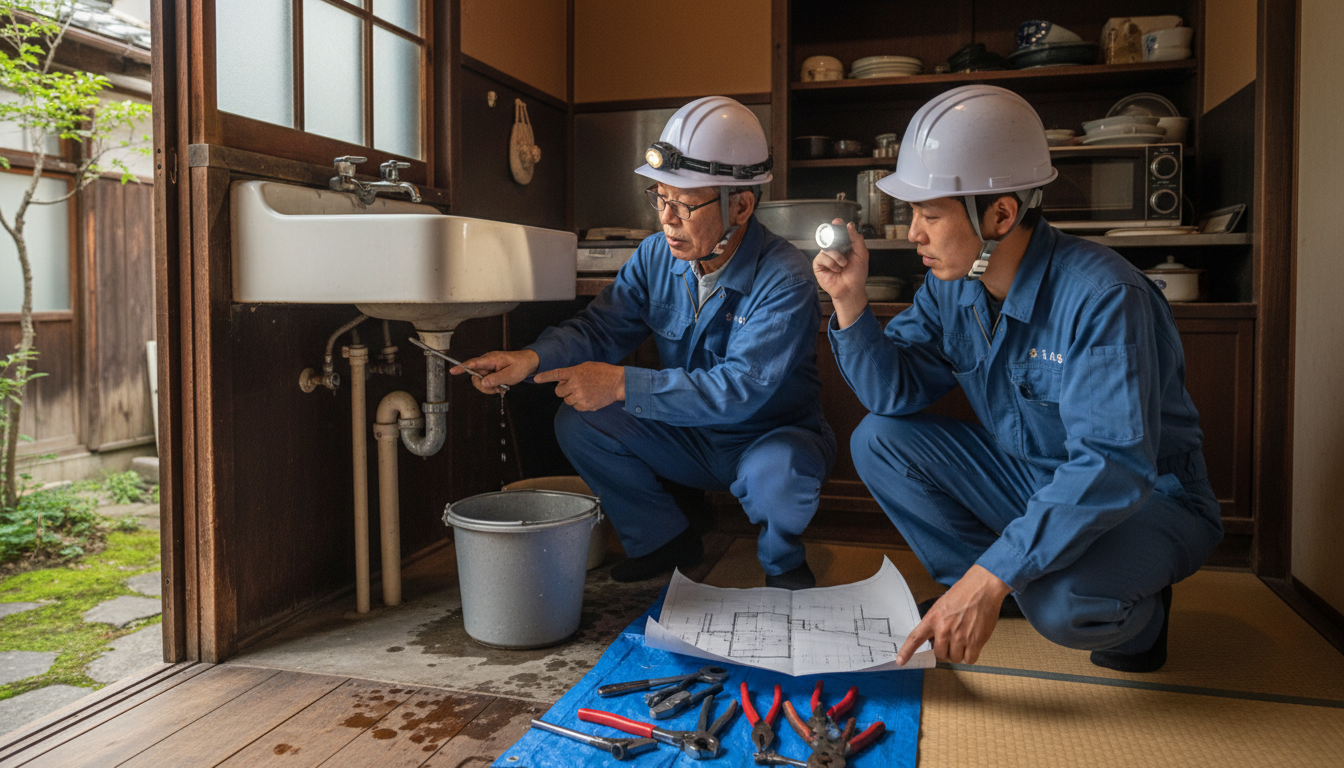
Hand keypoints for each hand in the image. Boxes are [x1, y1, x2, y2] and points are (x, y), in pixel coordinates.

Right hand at [450, 349, 538, 393]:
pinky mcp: (491, 372)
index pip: (473, 363)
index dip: (462, 367)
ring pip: (480, 381)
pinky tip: (501, 386)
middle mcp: (487, 362)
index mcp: (491, 359)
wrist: (528, 363)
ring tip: (502, 387)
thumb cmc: (520, 366)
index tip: (453, 371)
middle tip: (498, 388)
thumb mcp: (510, 375)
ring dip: (489, 388)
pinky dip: (492, 387)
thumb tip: (482, 382)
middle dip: (484, 386)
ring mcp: (488, 367)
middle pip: (475, 376)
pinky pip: (486, 382)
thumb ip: (496, 379)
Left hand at [534, 362, 624, 410]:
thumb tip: (564, 381)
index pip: (555, 374)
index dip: (544, 377)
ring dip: (572, 397)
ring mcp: (579, 396)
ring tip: (585, 391)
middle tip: (574, 386)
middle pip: (559, 392)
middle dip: (564, 390)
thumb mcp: (585, 367)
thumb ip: (573, 373)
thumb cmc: (603, 372)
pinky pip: (576, 407)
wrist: (617, 383)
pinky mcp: (585, 405)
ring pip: (567, 400)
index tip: (536, 379)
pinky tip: (589, 397)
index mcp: (574, 372)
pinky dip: (580, 404)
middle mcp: (574, 385)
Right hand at [812, 219, 869, 328]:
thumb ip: (857, 239)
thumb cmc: (857, 274)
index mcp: (843, 246)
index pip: (838, 233)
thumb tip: (849, 225)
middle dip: (835, 239)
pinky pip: (821, 258)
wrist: (851, 289)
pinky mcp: (819, 265)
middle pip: (830, 238)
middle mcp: (833, 250)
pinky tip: (836, 269)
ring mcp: (825, 257)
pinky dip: (831, 263)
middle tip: (840, 244)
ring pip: (826, 248)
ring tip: (843, 265)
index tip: (837, 222)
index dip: (837, 226)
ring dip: (837, 256)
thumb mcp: (861, 254)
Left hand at [896, 565, 1011, 665]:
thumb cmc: (962, 594)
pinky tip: (973, 644)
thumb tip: (934, 640)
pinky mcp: (976, 641)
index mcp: (932, 619)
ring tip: (965, 639)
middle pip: (940, 654)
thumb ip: (935, 623)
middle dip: (946, 650)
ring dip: (959, 653)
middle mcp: (944, 630)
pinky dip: (971, 655)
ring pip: (955, 658)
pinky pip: (970, 659)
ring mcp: (960, 637)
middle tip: (953, 640)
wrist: (982, 589)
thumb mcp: (941, 606)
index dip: (907, 651)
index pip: (915, 638)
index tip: (900, 661)